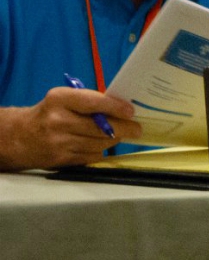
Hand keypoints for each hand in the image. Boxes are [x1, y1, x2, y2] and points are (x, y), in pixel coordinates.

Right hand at [2, 87, 140, 170]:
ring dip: (114, 140)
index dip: (116, 107)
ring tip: (118, 135)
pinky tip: (99, 145)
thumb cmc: (50, 113)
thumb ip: (90, 101)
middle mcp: (58, 120)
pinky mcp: (62, 160)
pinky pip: (93, 156)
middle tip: (137, 129)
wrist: (20, 137)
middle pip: (102, 128)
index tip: (131, 112)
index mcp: (59, 99)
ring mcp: (60, 142)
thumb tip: (123, 109)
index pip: (93, 102)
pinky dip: (100, 151)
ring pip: (101, 144)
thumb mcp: (64, 100)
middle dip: (125, 129)